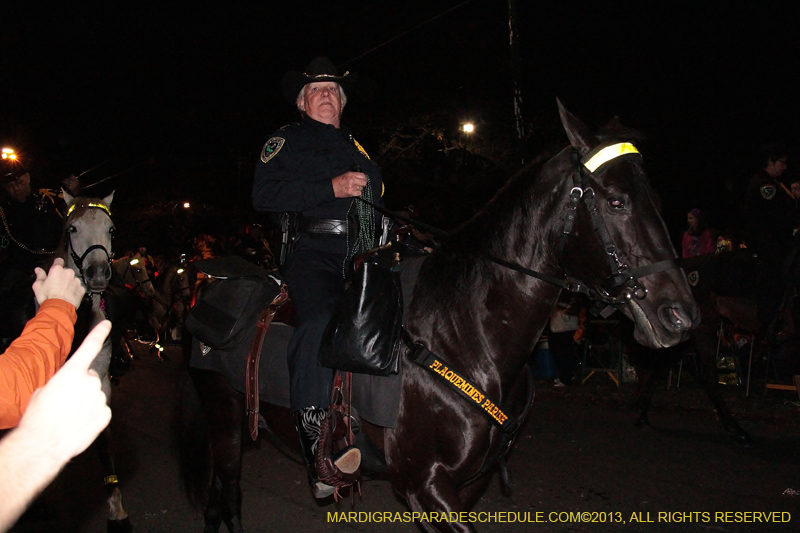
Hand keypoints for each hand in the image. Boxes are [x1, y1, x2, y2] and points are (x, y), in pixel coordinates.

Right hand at [17, 321, 111, 462]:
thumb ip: (62, 381)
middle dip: (81, 385)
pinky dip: (92, 414)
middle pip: (89, 377)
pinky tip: (78, 422)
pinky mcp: (106, 413)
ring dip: (86, 401)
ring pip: (95, 394)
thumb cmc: (38, 417)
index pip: (89, 346)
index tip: (107, 324)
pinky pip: (100, 409)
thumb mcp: (44, 390)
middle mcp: (89, 381)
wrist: (43, 444)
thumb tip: (69, 383)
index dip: (99, 333)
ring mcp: (100, 397)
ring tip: (69, 414)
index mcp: (72, 371)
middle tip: (66, 400)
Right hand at [32, 258, 84, 307]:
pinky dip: (74, 290)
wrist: (58, 308)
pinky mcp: (81, 289)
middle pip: (66, 271)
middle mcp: (69, 273)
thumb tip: (38, 269)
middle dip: (62, 276)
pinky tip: (69, 295)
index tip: (55, 268)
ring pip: (73, 279)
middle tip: (57, 284)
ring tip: (63, 291)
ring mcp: (76, 281)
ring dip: (69, 283)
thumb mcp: (38, 285)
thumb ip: (39, 275)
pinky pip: (78, 288)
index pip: (59, 261)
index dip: (57, 264)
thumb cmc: (47, 296)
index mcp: (57, 270)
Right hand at [332, 171, 367, 197]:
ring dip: (359, 188)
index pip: (363, 175)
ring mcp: (351, 187)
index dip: (364, 178)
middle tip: (360, 184)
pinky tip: (353, 191)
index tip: (363, 179)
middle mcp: (352, 180)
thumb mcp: (346, 174)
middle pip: (364, 182)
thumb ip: (354, 175)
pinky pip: (359, 193)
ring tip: (354, 188)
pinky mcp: (350, 193)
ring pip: (362, 188)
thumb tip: (362, 177)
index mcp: (351, 174)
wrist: (332, 188)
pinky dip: (357, 193)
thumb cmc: (338, 181)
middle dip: (362, 183)